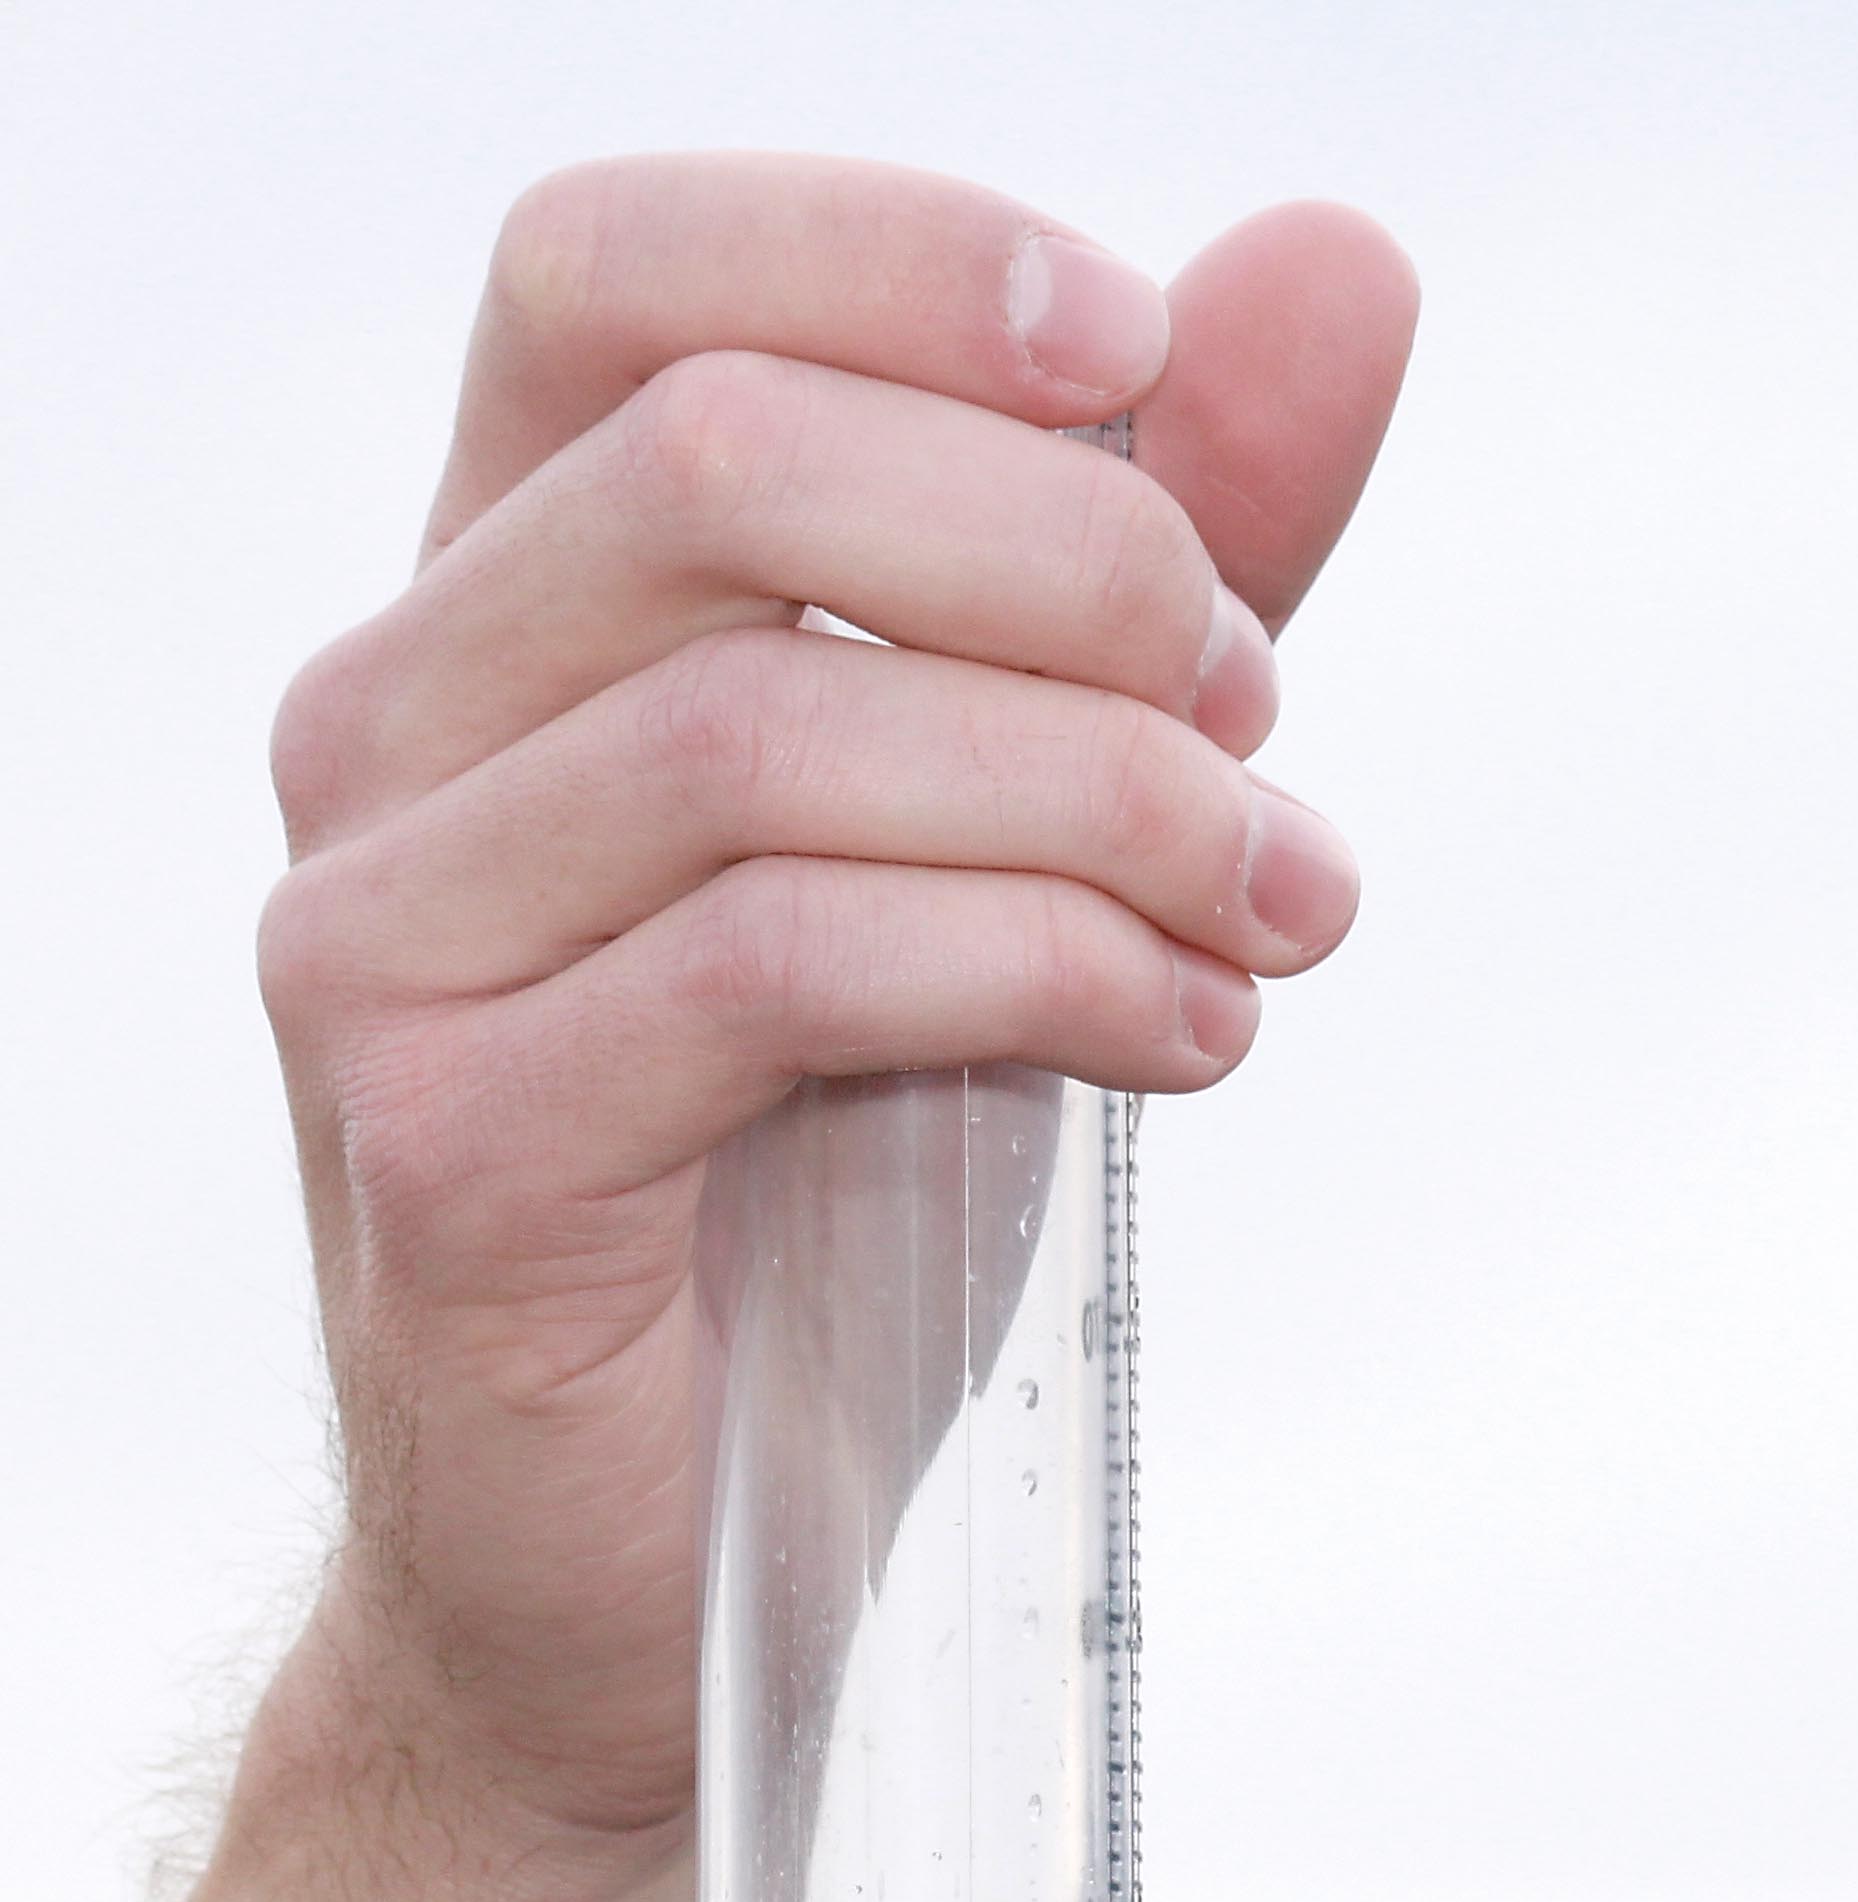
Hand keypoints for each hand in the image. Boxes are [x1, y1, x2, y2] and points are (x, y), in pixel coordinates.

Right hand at [256, 155, 1413, 1853]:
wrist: (672, 1564)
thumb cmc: (843, 1168)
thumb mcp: (1033, 811)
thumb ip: (1161, 545)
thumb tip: (1340, 259)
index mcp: (510, 595)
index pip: (613, 271)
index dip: (889, 252)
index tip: (1149, 357)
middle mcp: (393, 723)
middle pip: (720, 456)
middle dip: (1073, 562)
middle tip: (1259, 724)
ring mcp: (387, 932)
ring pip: (774, 722)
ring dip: (1112, 801)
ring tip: (1278, 914)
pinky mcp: (452, 1140)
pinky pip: (782, 962)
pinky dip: (1048, 969)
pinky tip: (1193, 1034)